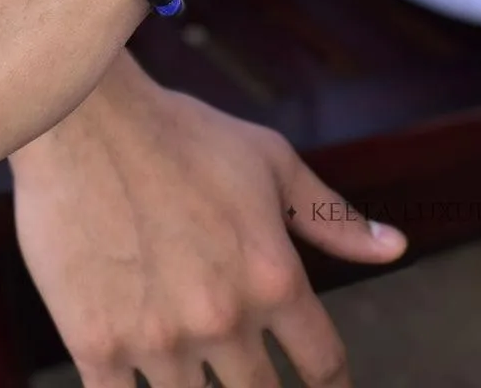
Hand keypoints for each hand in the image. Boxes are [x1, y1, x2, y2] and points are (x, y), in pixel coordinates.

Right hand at [12, 59, 406, 387]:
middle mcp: (222, 320)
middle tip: (248, 376)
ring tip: (196, 374)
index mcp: (272, 278)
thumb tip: (395, 248)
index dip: (330, 383)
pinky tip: (138, 386)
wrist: (85, 120)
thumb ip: (330, 216)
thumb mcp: (269, 160)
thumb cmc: (181, 132)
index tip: (322, 385)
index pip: (322, 362)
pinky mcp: (95, 342)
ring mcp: (157, 339)